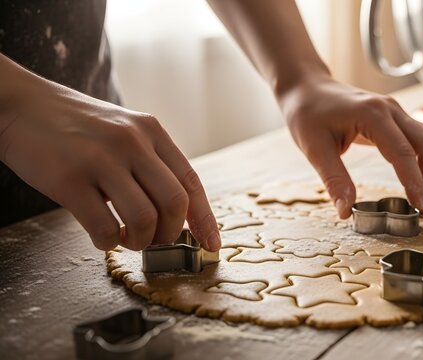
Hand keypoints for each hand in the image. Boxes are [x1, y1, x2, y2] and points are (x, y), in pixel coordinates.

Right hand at [0, 76, 219, 250]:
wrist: (19, 105)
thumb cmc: (77, 126)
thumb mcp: (124, 130)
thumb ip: (151, 162)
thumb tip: (177, 213)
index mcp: (151, 131)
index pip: (191, 181)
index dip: (205, 218)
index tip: (211, 244)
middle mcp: (131, 142)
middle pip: (175, 204)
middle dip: (170, 234)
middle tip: (156, 240)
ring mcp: (100, 159)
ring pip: (144, 219)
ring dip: (140, 241)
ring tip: (127, 239)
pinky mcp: (69, 180)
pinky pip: (104, 228)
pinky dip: (108, 242)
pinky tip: (102, 235)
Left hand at [278, 75, 422, 218]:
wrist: (307, 88)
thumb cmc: (307, 114)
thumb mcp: (315, 149)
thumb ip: (334, 181)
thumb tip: (346, 212)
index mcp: (372, 114)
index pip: (404, 153)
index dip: (416, 183)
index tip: (421, 208)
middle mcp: (390, 109)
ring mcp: (395, 110)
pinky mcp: (395, 116)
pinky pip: (422, 137)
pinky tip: (419, 179)